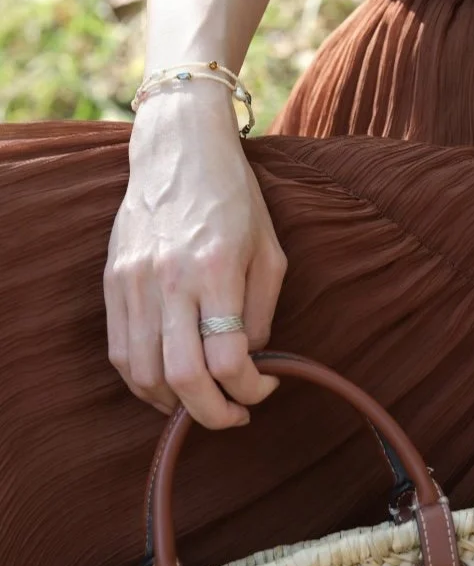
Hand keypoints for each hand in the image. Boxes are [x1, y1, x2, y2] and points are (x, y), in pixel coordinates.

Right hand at [105, 84, 285, 427]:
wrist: (178, 149)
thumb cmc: (234, 198)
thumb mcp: (269, 251)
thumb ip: (261, 312)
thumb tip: (250, 362)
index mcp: (216, 270)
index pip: (228, 359)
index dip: (251, 390)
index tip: (267, 387)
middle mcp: (169, 280)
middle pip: (183, 378)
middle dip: (212, 414)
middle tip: (235, 416)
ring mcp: (134, 283)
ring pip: (144, 374)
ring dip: (174, 404)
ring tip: (202, 402)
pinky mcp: (113, 282)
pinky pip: (120, 353)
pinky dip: (144, 382)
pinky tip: (169, 385)